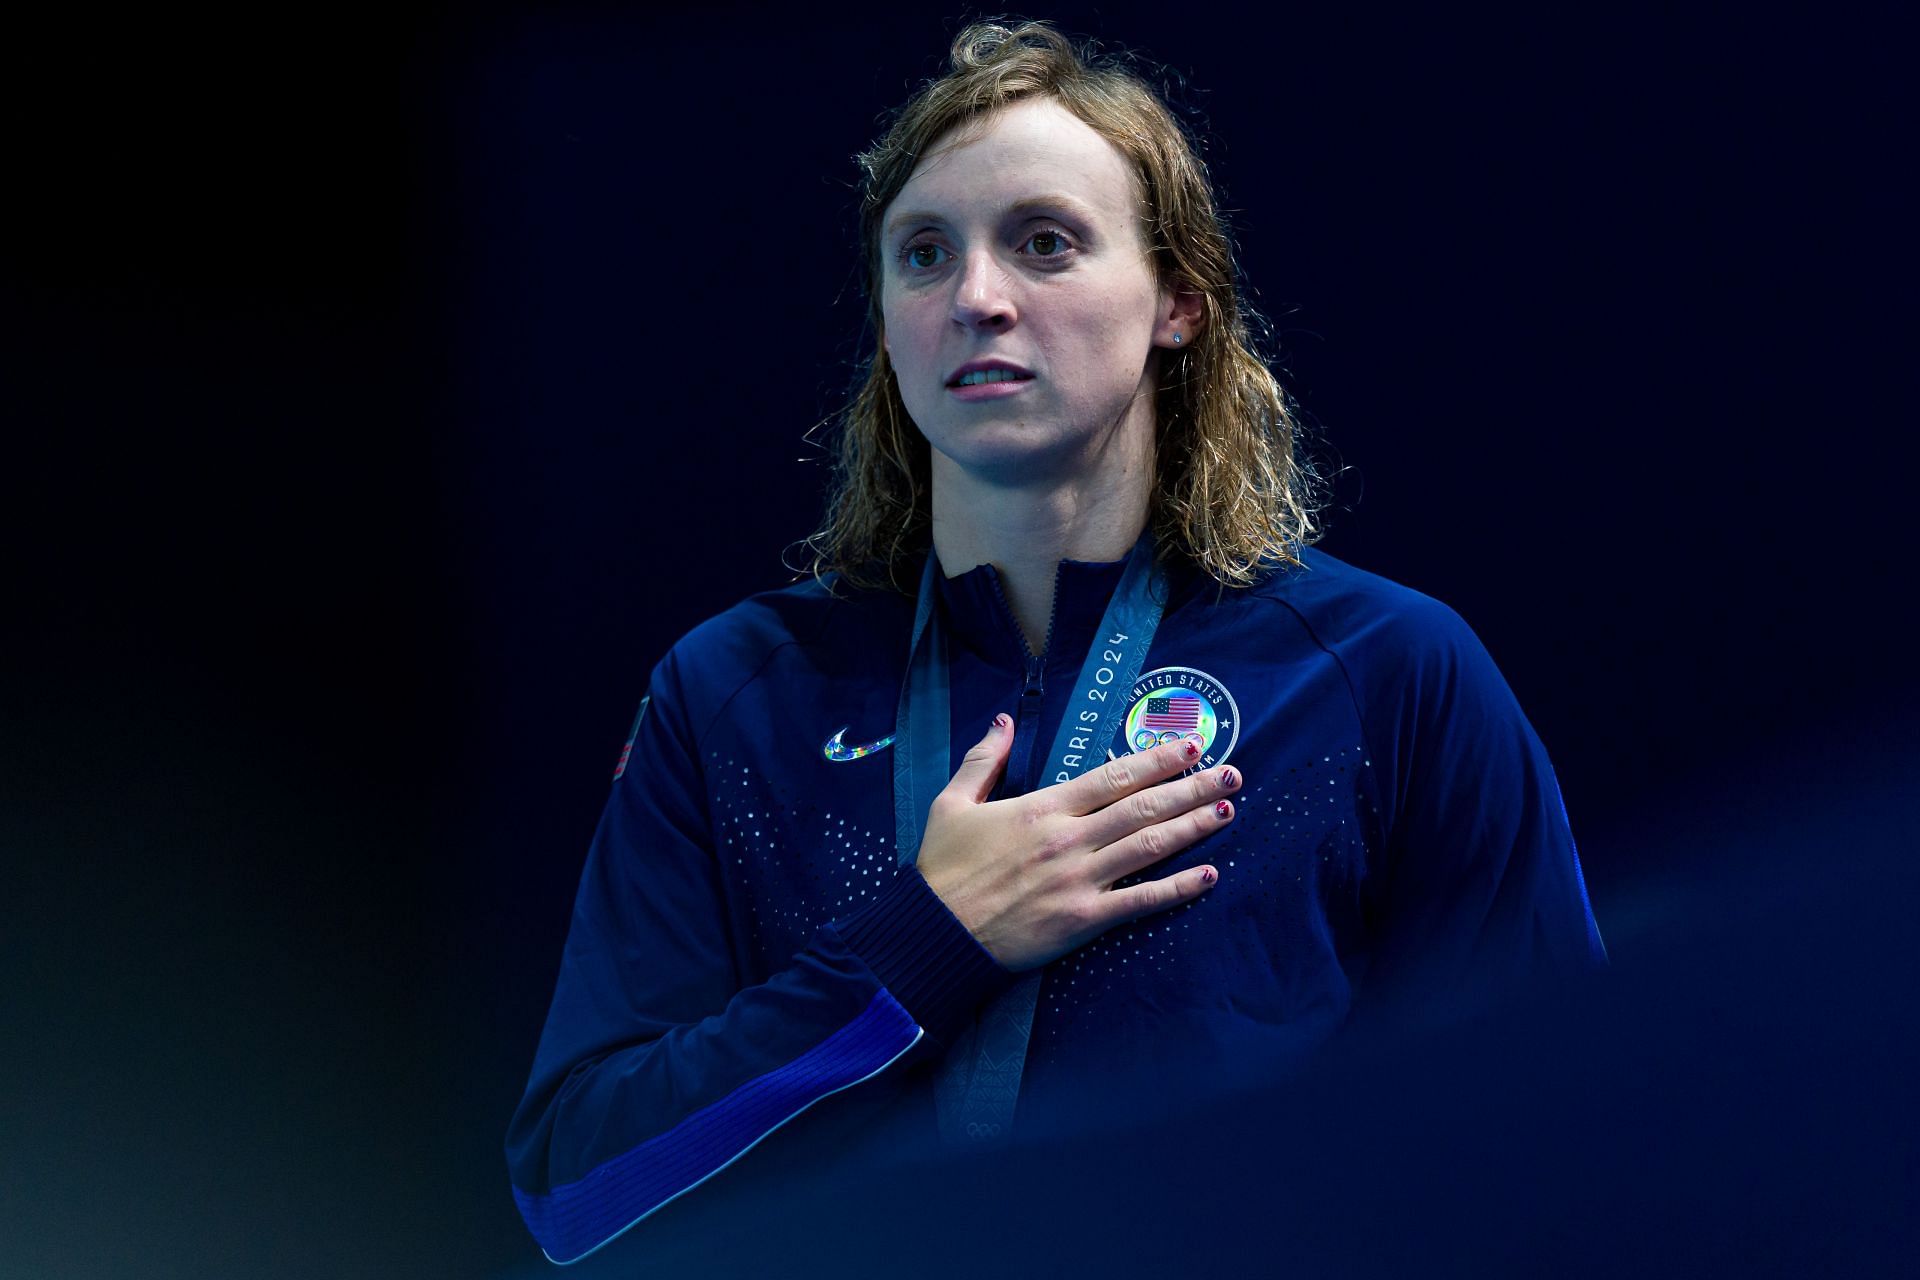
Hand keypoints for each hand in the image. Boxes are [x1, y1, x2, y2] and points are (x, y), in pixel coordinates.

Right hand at [915, 714, 1238, 971]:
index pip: (1114, 776)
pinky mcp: (1083, 920)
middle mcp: (1069, 838)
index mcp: (1043, 807)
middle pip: (1144, 806)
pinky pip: (1140, 901)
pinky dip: (1177, 889)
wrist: (933, 933)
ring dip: (1194, 826)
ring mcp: (1080, 880)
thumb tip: (1005, 721)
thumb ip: (984, 759)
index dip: (1157, 760)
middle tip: (1231, 773)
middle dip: (1192, 787)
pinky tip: (1208, 875)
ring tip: (1228, 809)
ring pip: (1149, 846)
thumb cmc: (942, 868)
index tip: (1191, 746)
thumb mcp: (952, 803)